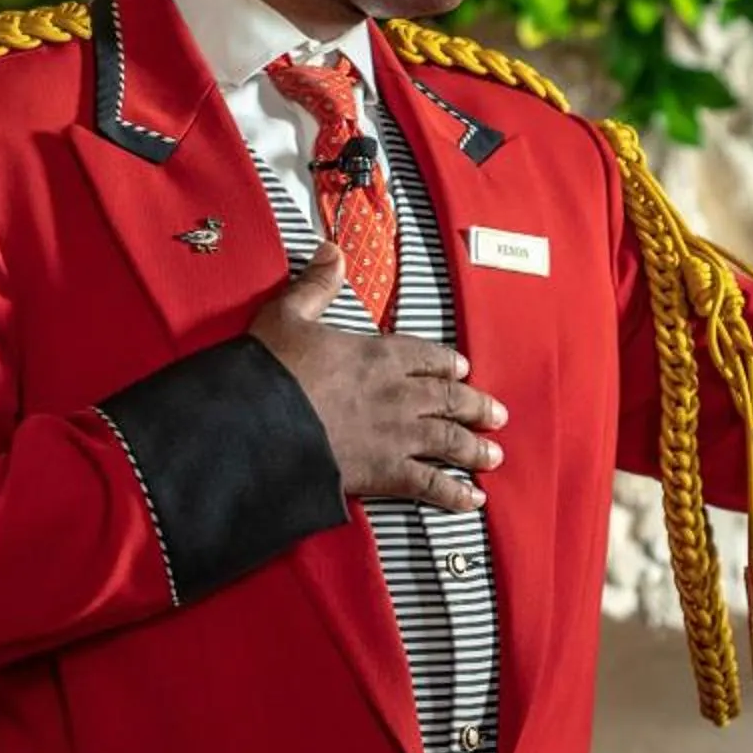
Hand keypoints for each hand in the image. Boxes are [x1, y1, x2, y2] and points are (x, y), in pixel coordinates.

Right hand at [247, 243, 505, 512]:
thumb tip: (332, 251)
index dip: (446, 363)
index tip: (463, 369)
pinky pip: (430, 484)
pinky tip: (471, 500)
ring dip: (474, 448)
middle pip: (448, 398)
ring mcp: (396, 435)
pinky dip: (455, 493)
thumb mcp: (287, 315)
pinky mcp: (385, 472)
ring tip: (493, 456)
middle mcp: (397, 394)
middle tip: (496, 415)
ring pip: (449, 440)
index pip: (426, 356)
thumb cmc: (269, 371)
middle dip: (475, 406)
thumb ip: (316, 285)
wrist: (256, 424)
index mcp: (378, 354)